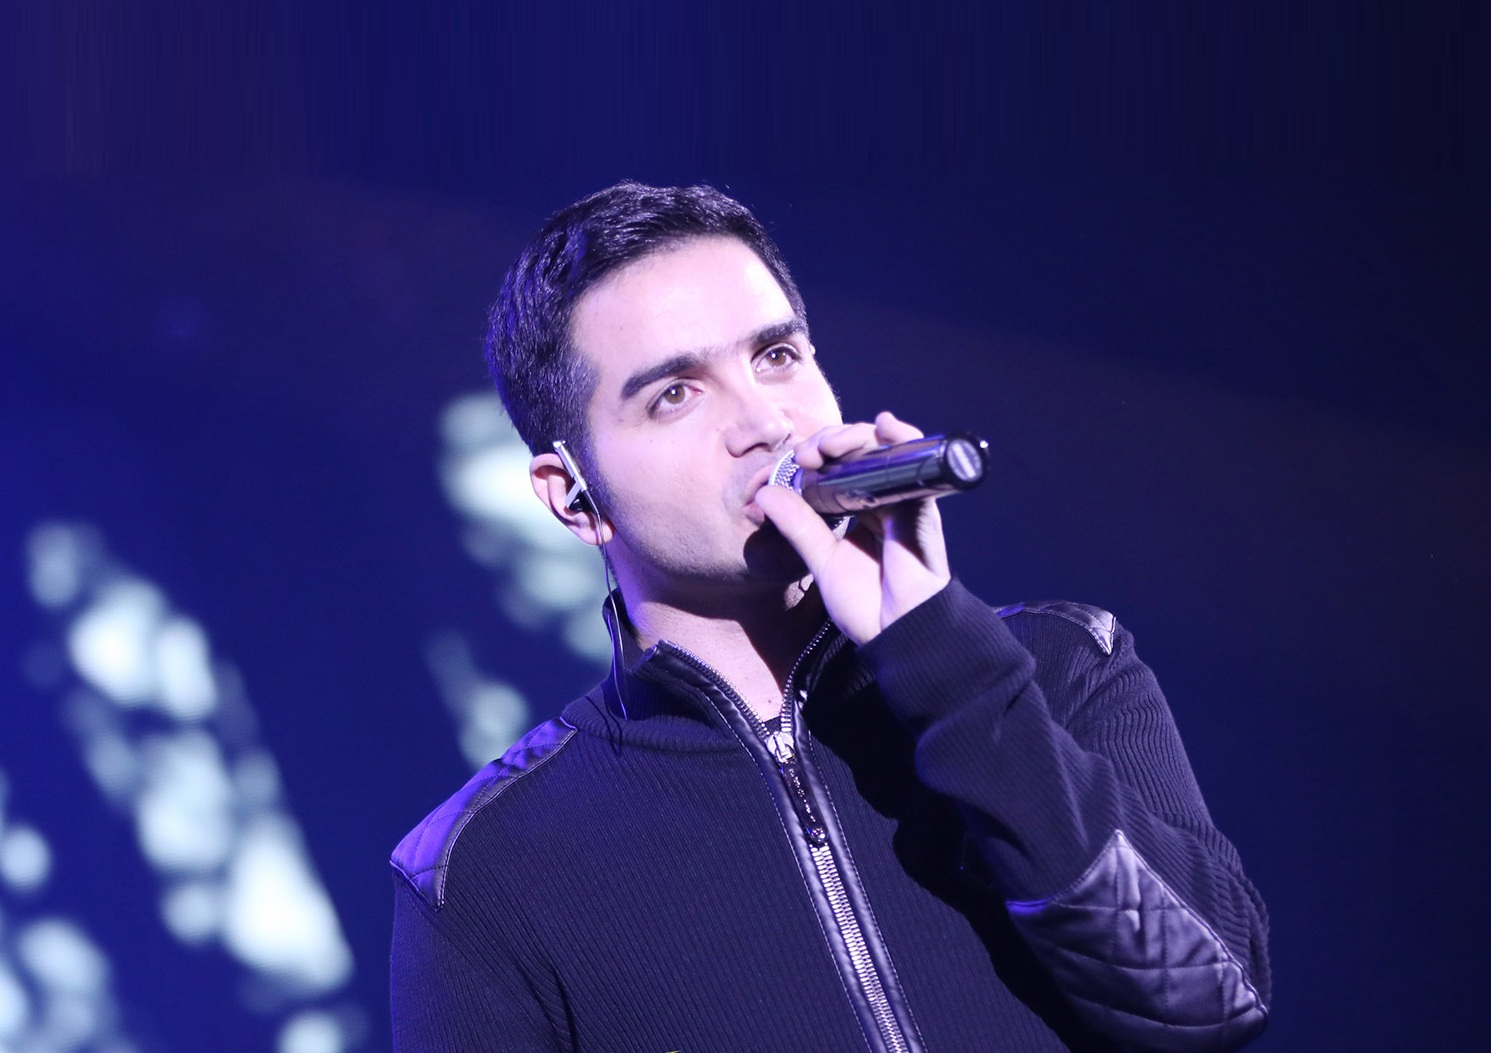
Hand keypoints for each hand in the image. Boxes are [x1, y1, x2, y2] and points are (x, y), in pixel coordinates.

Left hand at [754, 411, 951, 644]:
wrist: (898, 634)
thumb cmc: (866, 605)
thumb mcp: (821, 560)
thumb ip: (797, 526)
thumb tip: (765, 492)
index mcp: (859, 512)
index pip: (840, 468)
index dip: (820, 454)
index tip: (798, 459)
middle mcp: (883, 501)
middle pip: (862, 454)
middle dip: (835, 441)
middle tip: (811, 452)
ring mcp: (903, 502)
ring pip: (886, 453)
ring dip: (860, 437)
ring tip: (834, 442)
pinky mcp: (922, 508)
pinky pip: (917, 467)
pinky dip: (904, 440)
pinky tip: (886, 425)